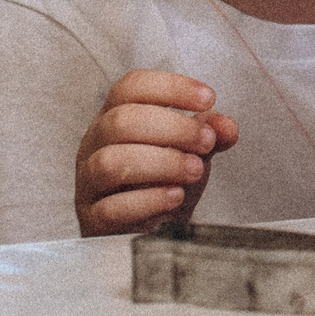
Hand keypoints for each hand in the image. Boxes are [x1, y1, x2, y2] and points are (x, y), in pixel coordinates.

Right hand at [75, 71, 239, 235]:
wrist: (148, 229)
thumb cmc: (164, 178)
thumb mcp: (190, 148)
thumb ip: (209, 133)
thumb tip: (225, 126)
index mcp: (115, 116)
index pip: (131, 86)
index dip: (171, 87)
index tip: (209, 99)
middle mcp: (95, 143)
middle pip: (121, 121)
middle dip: (173, 128)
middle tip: (206, 141)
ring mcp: (88, 182)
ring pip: (111, 162)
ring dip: (163, 163)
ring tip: (195, 170)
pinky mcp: (92, 219)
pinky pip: (111, 208)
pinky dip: (148, 201)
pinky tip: (175, 197)